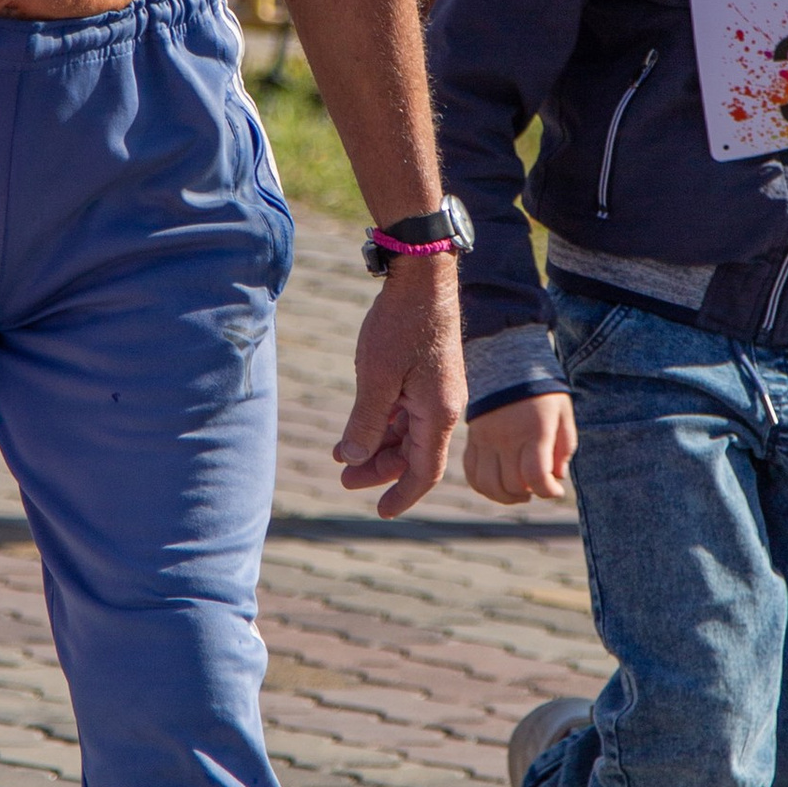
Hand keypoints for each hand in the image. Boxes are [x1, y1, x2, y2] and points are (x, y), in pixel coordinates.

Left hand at [334, 261, 465, 519]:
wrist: (422, 275)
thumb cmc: (401, 324)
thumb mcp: (376, 377)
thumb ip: (365, 422)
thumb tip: (353, 458)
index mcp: (439, 413)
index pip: (424, 470)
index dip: (402, 494)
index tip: (380, 511)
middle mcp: (444, 406)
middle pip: (413, 454)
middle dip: (379, 469)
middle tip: (343, 478)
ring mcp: (436, 390)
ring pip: (408, 432)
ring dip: (378, 446)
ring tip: (343, 455)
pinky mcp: (427, 374)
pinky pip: (407, 411)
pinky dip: (383, 423)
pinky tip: (357, 426)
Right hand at [464, 393, 576, 506]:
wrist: (509, 366)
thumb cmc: (543, 394)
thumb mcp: (563, 416)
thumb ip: (564, 448)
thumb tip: (556, 477)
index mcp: (534, 431)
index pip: (535, 475)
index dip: (548, 491)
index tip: (556, 490)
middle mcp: (506, 437)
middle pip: (512, 484)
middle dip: (530, 493)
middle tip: (539, 486)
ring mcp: (486, 439)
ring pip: (488, 484)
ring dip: (506, 497)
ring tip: (520, 492)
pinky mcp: (473, 440)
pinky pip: (472, 473)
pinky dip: (484, 487)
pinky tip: (500, 485)